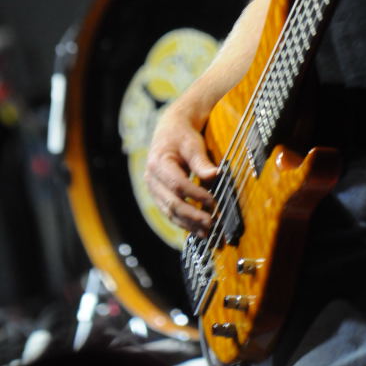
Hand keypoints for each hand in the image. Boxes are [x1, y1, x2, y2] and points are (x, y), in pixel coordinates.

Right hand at [144, 98, 218, 236]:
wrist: (170, 131)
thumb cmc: (183, 136)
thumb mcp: (193, 143)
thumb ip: (201, 161)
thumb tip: (214, 175)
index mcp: (158, 163)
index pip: (177, 185)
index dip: (195, 195)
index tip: (213, 202)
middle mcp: (151, 179)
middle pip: (171, 203)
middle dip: (192, 216)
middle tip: (211, 224)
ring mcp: (153, 190)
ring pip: (169, 212)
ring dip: (188, 224)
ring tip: (207, 233)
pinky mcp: (158, 196)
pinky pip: (170, 213)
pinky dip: (184, 222)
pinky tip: (197, 230)